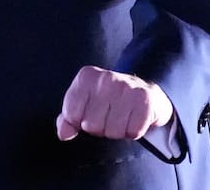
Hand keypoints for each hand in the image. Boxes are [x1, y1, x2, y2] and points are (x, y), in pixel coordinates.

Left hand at [55, 65, 173, 140]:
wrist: (146, 91)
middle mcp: (106, 78)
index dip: (81, 122)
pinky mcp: (145, 99)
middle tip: (110, 116)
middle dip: (101, 128)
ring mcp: (126, 86)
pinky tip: (135, 119)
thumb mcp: (84, 104)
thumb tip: (63, 134)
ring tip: (123, 117)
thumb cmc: (110, 101)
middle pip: (92, 126)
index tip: (92, 113)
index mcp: (86, 77)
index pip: (71, 115)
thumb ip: (68, 119)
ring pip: (113, 131)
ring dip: (118, 131)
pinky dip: (134, 131)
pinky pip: (133, 132)